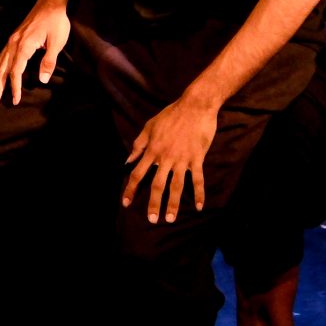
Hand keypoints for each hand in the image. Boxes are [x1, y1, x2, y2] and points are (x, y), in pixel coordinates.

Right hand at [0, 0, 72, 105]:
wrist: (49, 3)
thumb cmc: (55, 22)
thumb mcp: (57, 42)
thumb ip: (48, 61)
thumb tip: (42, 80)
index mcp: (23, 46)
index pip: (15, 71)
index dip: (14, 87)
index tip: (15, 100)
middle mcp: (13, 44)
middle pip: (2, 69)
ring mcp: (11, 41)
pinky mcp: (13, 39)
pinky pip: (0, 56)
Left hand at [121, 94, 216, 222]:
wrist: (194, 106)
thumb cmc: (171, 115)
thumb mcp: (149, 127)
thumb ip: (138, 145)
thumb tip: (128, 160)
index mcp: (152, 150)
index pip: (137, 173)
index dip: (131, 189)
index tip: (126, 203)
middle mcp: (165, 157)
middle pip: (157, 184)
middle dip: (153, 203)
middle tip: (152, 219)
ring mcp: (182, 159)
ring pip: (176, 186)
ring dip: (173, 204)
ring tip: (170, 219)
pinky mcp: (197, 158)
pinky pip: (198, 179)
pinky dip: (199, 193)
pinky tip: (200, 206)